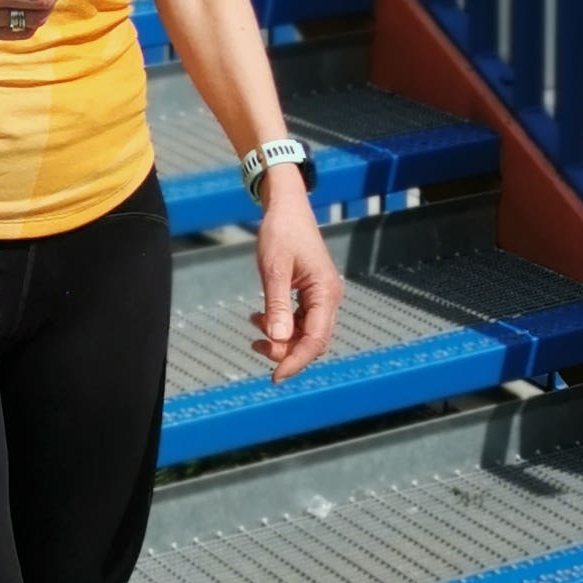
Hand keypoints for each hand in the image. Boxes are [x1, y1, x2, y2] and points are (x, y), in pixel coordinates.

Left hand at [249, 167, 340, 382]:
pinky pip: (299, 320)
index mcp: (325, 293)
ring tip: (254, 331)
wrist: (286, 206)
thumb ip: (277, 304)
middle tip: (256, 345)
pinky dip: (281, 324)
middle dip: (286, 351)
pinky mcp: (311, 293)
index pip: (315, 339)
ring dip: (282, 338)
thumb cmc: (281, 232)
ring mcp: (321, 296)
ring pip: (305, 332)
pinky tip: (259, 318)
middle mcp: (329, 298)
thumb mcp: (274, 268)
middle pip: (312, 341)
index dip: (296, 361)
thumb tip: (279, 339)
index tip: (275, 376)